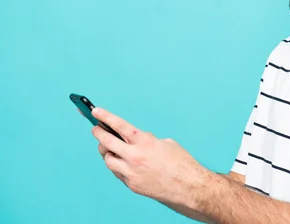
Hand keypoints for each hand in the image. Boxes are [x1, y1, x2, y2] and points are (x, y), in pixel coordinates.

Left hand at [90, 107, 207, 206]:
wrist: (187, 186)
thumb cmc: (180, 163)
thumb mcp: (166, 143)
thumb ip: (148, 140)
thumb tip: (135, 140)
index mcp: (145, 142)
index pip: (120, 126)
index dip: (106, 117)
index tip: (96, 112)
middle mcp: (135, 156)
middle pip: (107, 142)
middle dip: (99, 134)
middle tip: (95, 129)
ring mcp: (131, 172)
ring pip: (108, 160)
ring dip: (108, 152)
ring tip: (110, 148)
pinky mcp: (131, 184)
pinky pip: (118, 173)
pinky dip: (118, 166)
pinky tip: (121, 162)